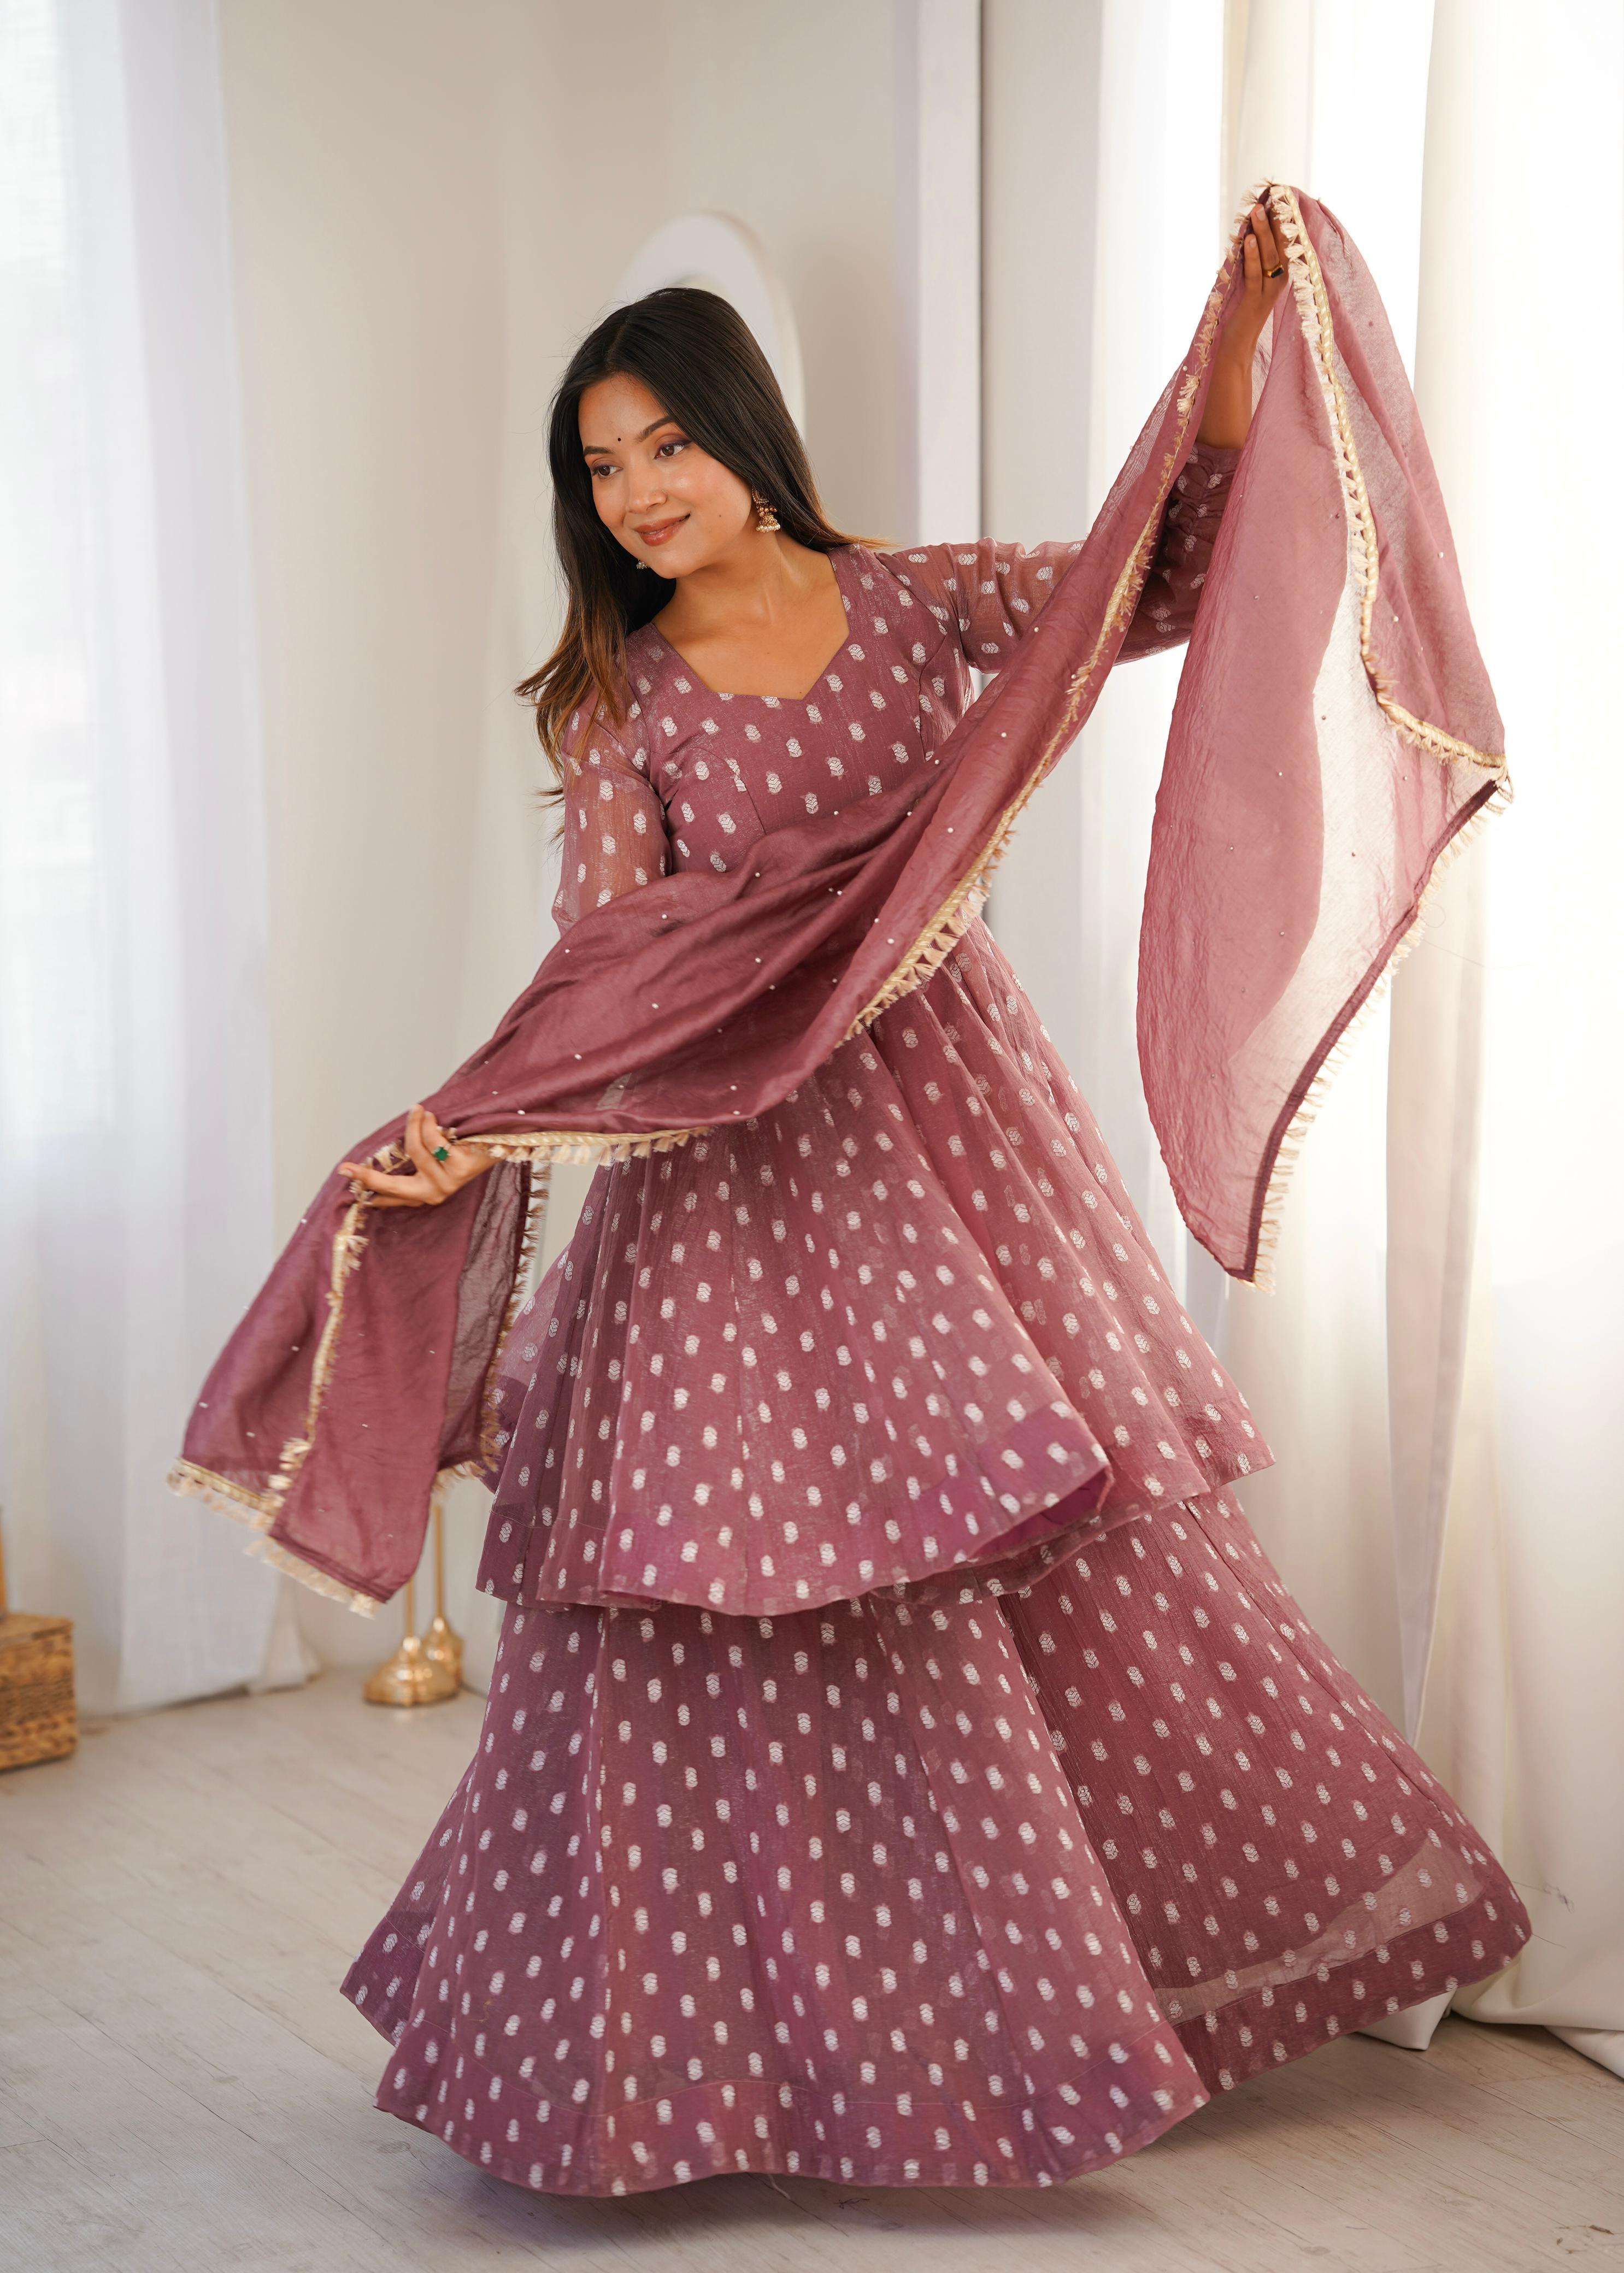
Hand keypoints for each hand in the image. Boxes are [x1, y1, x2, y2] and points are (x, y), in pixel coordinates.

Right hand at [339, 1103, 495, 1208]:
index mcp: (426, 1193)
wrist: (501, 1141)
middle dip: (367, 1176)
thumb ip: (415, 1158)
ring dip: (413, 1124)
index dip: (368, 1186)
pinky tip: (433, 1116)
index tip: (345, 1177)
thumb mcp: (435, 1157)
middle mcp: (434, 1194)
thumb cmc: (464, 1146)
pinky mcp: (458, 1170)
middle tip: (347, 1168)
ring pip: (414, 1150)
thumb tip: (385, 1153)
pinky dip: (428, 1123)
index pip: (391, 1196)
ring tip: (420, 1111)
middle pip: (392, 1185)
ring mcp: (446, 1184)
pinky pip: (432, 1140)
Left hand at [1197, 201, 1290, 448]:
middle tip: (1272, 193)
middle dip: (1276, 219)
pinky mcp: (1254, 301)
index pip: (1283, 241)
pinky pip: (1253, 275)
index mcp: (1279, 276)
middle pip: (1281, 244)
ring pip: (1268, 257)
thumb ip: (1250, 260)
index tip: (1279, 193)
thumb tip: (1246, 231)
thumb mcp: (1246, 283)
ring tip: (1257, 210)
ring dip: (1261, 232)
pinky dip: (1249, 257)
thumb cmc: (1237, 317)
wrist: (1233, 351)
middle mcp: (1279, 282)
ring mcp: (1267, 292)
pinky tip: (1244, 240)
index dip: (1282, 218)